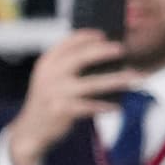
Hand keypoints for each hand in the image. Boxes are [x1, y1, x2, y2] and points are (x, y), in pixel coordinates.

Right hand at [2, 31, 143, 164]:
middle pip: (80, 58)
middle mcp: (50, 75)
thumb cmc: (49, 100)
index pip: (68, 42)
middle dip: (103, 51)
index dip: (86, 36)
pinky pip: (89, 106)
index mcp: (47, 63)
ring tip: (134, 77)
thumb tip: (105, 54)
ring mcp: (56, 92)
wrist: (30, 131)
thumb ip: (68, 66)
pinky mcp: (61, 110)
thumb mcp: (51, 79)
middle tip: (123, 49)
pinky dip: (105, 106)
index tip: (104, 34)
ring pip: (92, 83)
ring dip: (116, 80)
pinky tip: (118, 106)